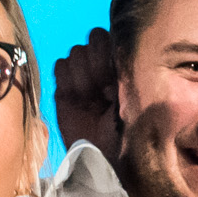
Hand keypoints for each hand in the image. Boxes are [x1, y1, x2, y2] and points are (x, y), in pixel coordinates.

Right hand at [51, 31, 121, 160]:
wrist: (110, 158)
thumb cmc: (131, 129)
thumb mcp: (138, 98)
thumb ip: (127, 70)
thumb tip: (113, 48)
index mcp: (124, 66)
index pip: (109, 38)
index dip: (108, 53)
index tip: (114, 77)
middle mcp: (103, 67)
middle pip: (90, 41)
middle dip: (96, 63)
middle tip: (102, 91)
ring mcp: (83, 77)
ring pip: (75, 52)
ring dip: (82, 74)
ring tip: (90, 98)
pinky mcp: (64, 89)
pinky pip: (59, 65)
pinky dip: (66, 79)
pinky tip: (76, 97)